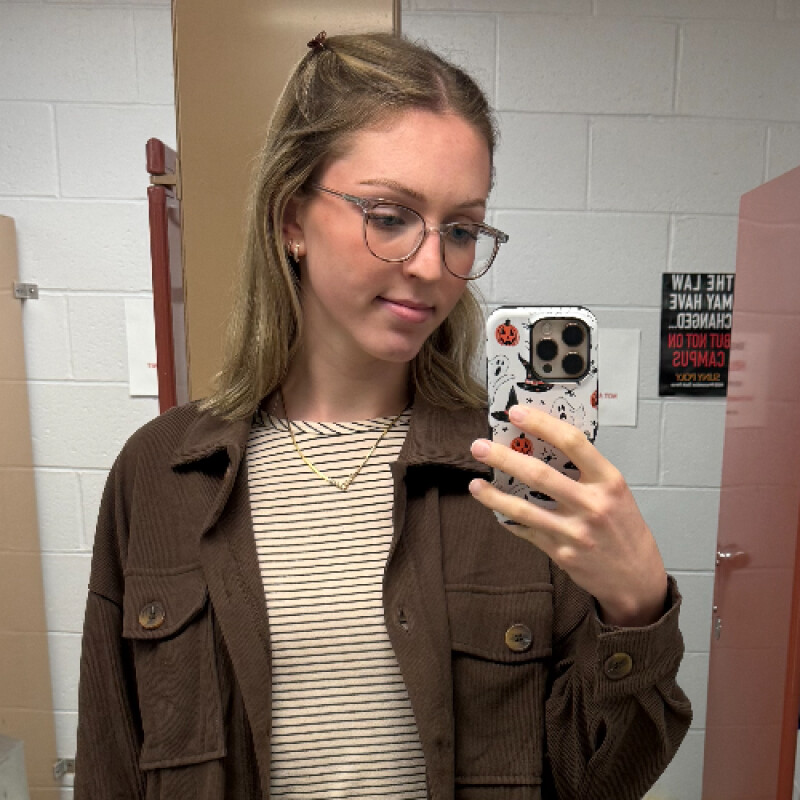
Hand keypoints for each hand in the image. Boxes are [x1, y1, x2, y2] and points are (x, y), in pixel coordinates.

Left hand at [469, 405, 666, 626]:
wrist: (636, 578)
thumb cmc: (624, 529)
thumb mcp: (615, 492)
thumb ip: (586, 472)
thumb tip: (542, 445)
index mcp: (608, 481)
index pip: (572, 442)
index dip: (541, 423)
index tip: (517, 412)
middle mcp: (592, 504)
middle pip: (539, 474)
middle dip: (503, 458)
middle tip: (479, 446)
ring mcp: (574, 531)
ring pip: (523, 508)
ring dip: (493, 495)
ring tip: (475, 484)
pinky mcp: (561, 553)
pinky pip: (526, 530)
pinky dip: (509, 519)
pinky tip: (497, 510)